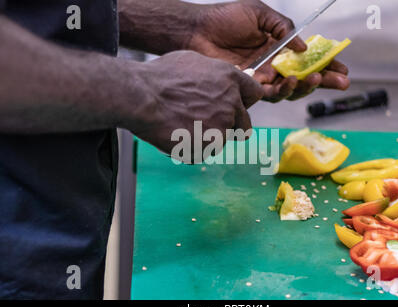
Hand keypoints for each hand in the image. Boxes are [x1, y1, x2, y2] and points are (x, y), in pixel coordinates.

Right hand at [118, 51, 262, 162]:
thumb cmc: (160, 77)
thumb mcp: (193, 62)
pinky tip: (176, 136)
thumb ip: (215, 75)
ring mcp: (222, 127)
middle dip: (230, 127)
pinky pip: (204, 152)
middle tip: (208, 125)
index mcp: (230, 80)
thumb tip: (223, 82)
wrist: (141, 97)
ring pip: (222, 140)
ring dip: (207, 138)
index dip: (244, 102)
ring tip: (182, 127)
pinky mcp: (209, 146)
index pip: (255, 94)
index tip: (236, 107)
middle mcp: (232, 103)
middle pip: (244, 125)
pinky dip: (192, 149)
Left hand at [188, 0, 349, 101]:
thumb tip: (305, 47)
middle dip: (324, 81)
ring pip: (289, 90)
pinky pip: (269, 94)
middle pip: (303, 78)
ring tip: (315, 78)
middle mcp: (273, 65)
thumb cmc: (225, 18)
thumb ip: (284, 27)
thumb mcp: (260, 14)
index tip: (343, 68)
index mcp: (279, 47)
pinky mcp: (249, 86)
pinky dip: (282, 89)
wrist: (199, 30)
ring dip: (305, 86)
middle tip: (342, 82)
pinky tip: (289, 80)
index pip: (307, 59)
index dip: (326, 64)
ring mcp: (261, 77)